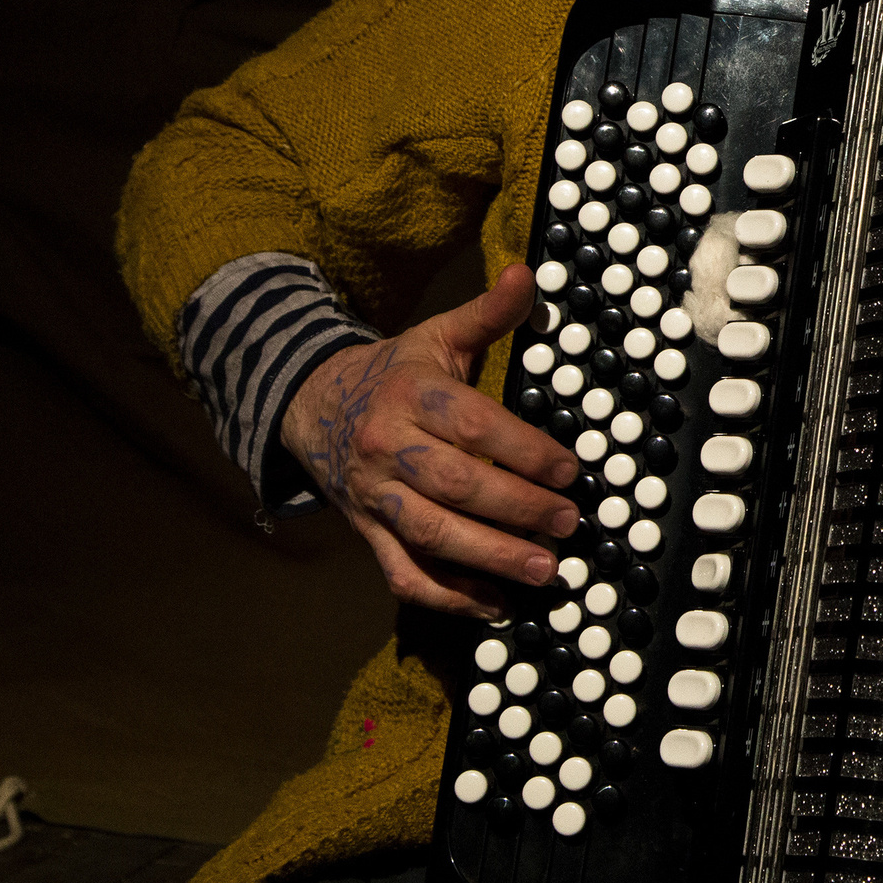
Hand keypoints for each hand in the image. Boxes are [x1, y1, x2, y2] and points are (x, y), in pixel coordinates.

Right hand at [282, 263, 579, 617]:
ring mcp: (374, 497)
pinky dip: (447, 597)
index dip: (524, 450)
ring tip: (545, 571)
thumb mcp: (438, 336)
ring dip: (490, 559)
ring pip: (431, 535)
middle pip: (455, 485)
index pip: (472, 426)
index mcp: (411, 396)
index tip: (570, 470)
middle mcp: (388, 448)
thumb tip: (528, 276)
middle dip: (517, 508)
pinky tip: (494, 606)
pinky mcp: (367, 532)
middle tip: (568, 524)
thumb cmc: (395, 372)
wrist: (312, 405)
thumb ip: (488, 314)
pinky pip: (403, 573)